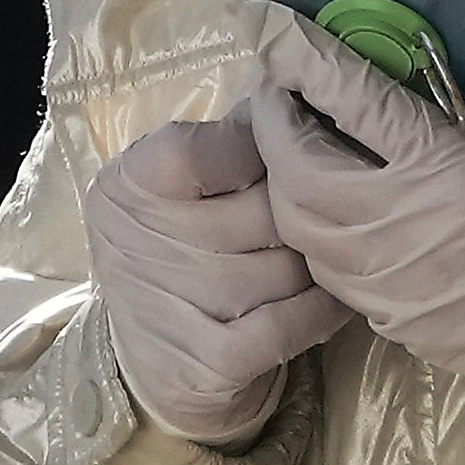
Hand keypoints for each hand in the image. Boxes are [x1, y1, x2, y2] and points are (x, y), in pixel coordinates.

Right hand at [89, 114, 349, 443]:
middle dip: (303, 209)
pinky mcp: (209, 362)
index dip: (256, 145)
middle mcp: (143, 243)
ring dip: (317, 260)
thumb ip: (220, 146)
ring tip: (329, 251)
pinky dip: (323, 306)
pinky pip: (294, 320)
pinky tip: (332, 294)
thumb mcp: (174, 189)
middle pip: (262, 208)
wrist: (152, 364)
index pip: (200, 149)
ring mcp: (175, 307)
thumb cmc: (178, 253)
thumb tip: (291, 100)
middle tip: (325, 207)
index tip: (282, 148)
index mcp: (132, 185)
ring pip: (288, 264)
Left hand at [248, 0, 464, 391]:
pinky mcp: (399, 327)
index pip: (350, 101)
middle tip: (282, 87)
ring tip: (299, 142)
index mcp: (452, 176)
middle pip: (295, 171)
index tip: (269, 26)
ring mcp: (394, 289)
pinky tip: (337, 207)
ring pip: (299, 230)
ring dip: (285, 181)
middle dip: (272, 122)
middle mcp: (404, 234)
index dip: (300, 57)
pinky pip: (327, 275)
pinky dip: (313, 233)